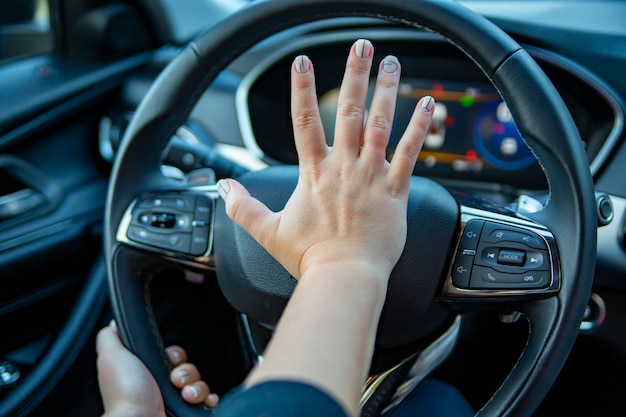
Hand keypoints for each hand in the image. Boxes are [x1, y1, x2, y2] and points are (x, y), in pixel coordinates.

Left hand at [97, 322, 217, 416]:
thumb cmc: (124, 395)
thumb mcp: (111, 357)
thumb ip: (112, 337)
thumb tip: (116, 324)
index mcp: (146, 375)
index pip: (172, 357)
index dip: (175, 355)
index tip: (171, 359)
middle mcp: (161, 389)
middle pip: (188, 368)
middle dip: (187, 370)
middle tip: (174, 379)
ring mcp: (175, 403)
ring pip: (199, 383)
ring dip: (196, 385)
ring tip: (185, 394)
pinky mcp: (189, 413)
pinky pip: (208, 400)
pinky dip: (207, 398)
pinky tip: (197, 400)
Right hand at [219, 39, 433, 416]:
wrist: (343, 278)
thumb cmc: (310, 258)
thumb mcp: (268, 231)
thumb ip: (243, 207)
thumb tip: (223, 188)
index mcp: (314, 174)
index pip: (304, 121)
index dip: (302, 89)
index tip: (303, 62)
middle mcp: (343, 168)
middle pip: (347, 111)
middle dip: (353, 75)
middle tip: (360, 47)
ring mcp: (371, 177)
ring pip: (380, 124)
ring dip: (386, 91)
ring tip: (392, 63)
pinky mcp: (394, 191)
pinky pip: (410, 153)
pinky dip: (419, 128)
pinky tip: (428, 105)